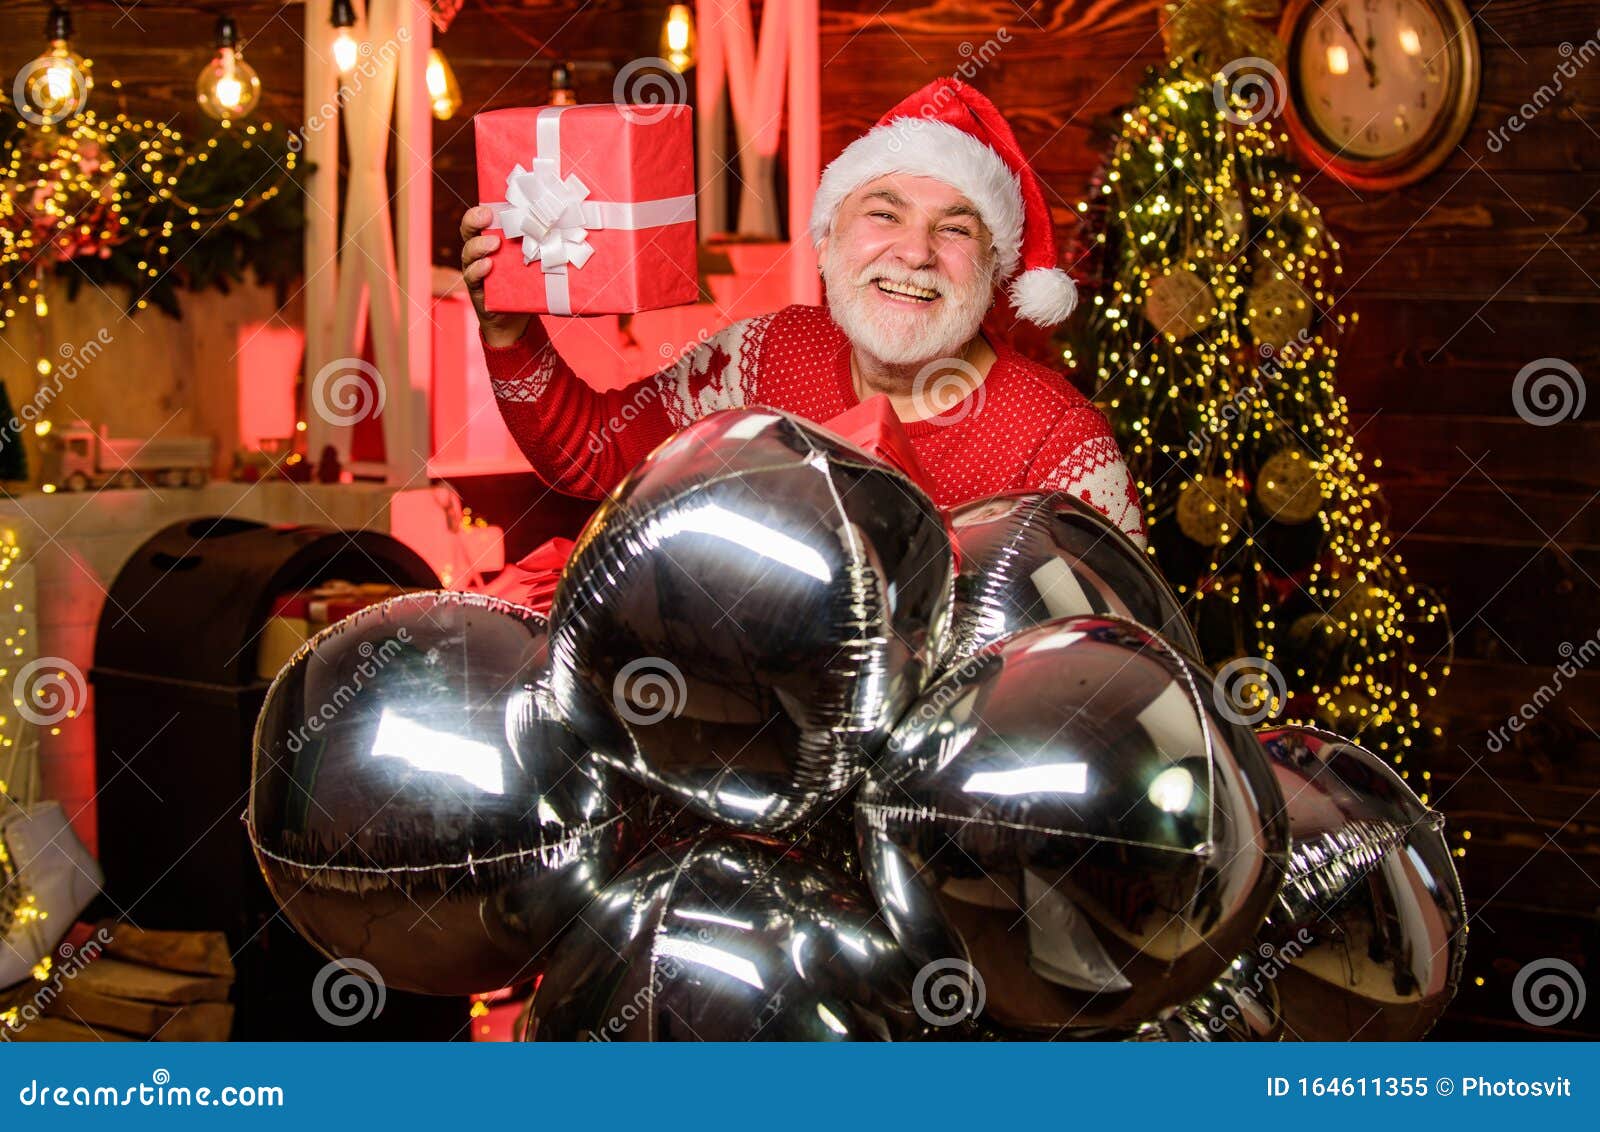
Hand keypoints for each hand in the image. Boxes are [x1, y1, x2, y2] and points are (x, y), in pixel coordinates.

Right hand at [460, 206, 530, 348]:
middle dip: (474, 221)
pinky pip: (472, 276)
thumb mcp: (534, 258)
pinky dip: (479, 270)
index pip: (481, 218)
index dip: (481, 210)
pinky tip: (488, 266)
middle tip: (487, 218)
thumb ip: (543, 243)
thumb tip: (573, 225)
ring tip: (494, 244)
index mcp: (493, 238)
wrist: (517, 318)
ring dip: (479, 246)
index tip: (491, 206)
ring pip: (468, 252)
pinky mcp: (477, 288)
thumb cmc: (528, 281)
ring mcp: (476, 269)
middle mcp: (480, 251)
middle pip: (468, 230)